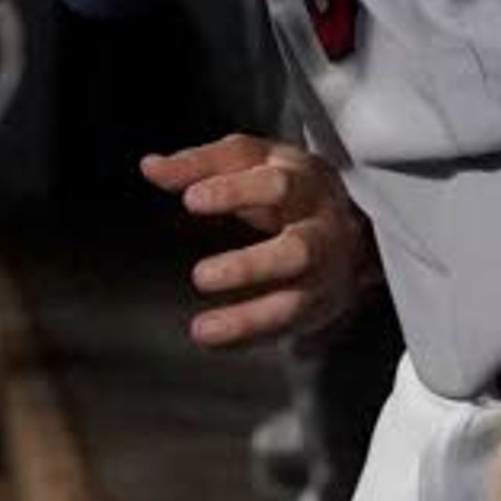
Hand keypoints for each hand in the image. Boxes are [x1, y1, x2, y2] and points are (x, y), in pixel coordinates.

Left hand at [137, 133, 378, 349]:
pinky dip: (249, 337)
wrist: (350, 225)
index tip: (191, 200)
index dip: (234, 192)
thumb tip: (150, 167)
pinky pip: (285, 329)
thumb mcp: (248, 161)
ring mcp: (325, 273)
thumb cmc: (283, 184)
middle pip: (297, 251)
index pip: (274, 184)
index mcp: (303, 181)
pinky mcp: (319, 306)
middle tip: (201, 277)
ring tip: (203, 329)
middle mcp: (321, 229)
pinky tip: (214, 340)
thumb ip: (200, 164)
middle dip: (251, 267)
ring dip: (248, 319)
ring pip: (295, 303)